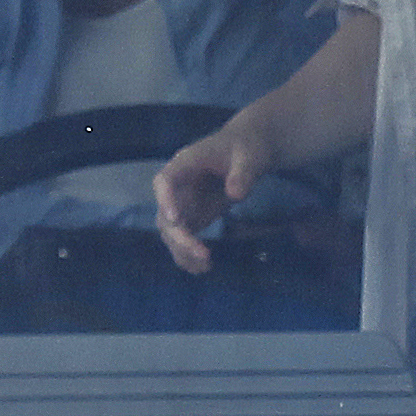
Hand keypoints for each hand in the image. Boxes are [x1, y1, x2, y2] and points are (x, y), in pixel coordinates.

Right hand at [154, 119, 268, 273]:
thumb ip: (243, 173)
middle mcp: (176, 187)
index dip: (166, 200)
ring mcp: (182, 203)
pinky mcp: (192, 216)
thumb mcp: (251, 156)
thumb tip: (234, 194)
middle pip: (166, 215)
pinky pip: (183, 238)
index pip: (164, 181)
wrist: (249, 150)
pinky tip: (203, 268)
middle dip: (180, 237)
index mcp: (185, 164)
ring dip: (183, 251)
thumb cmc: (247, 147)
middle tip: (203, 254)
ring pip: (171, 232)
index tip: (177, 220)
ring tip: (206, 266)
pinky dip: (189, 255)